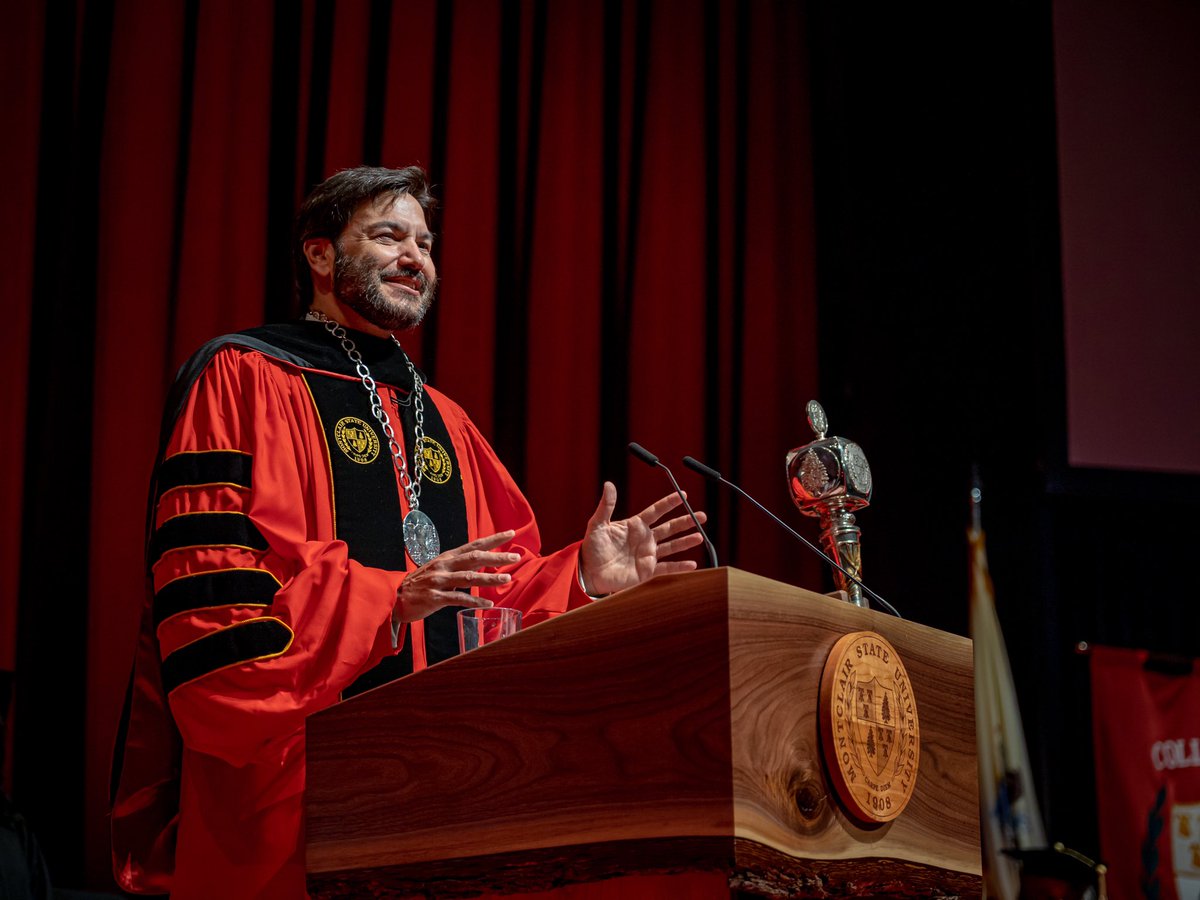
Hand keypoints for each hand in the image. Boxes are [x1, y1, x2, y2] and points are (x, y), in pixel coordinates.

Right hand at [395, 530, 520, 622]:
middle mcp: (444, 565)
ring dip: (489, 578)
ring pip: (468, 577)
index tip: (511, 533)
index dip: (493, 539)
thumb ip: (459, 566)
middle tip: (516, 556)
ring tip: (507, 579)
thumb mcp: (439, 569)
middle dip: (497, 556)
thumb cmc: (420, 584)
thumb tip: (481, 564)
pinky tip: (488, 604)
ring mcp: (439, 580)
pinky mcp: (434, 597)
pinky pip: (458, 598)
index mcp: (447, 557)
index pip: (474, 545)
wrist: (394, 597)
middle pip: (474, 557)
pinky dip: (474, 601)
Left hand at [578, 482, 706, 595]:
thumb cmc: (592, 547)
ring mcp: (647, 555)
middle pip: (670, 528)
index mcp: (635, 525)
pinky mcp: (647, 571)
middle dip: (686, 521)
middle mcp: (645, 539)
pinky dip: (679, 567)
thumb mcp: (597, 524)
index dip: (669, 503)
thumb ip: (606, 506)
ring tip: (700, 537)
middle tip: (701, 516)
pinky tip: (692, 564)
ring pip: (672, 546)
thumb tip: (608, 484)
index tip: (683, 495)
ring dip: (686, 541)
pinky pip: (667, 568)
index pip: (656, 511)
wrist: (589, 572)